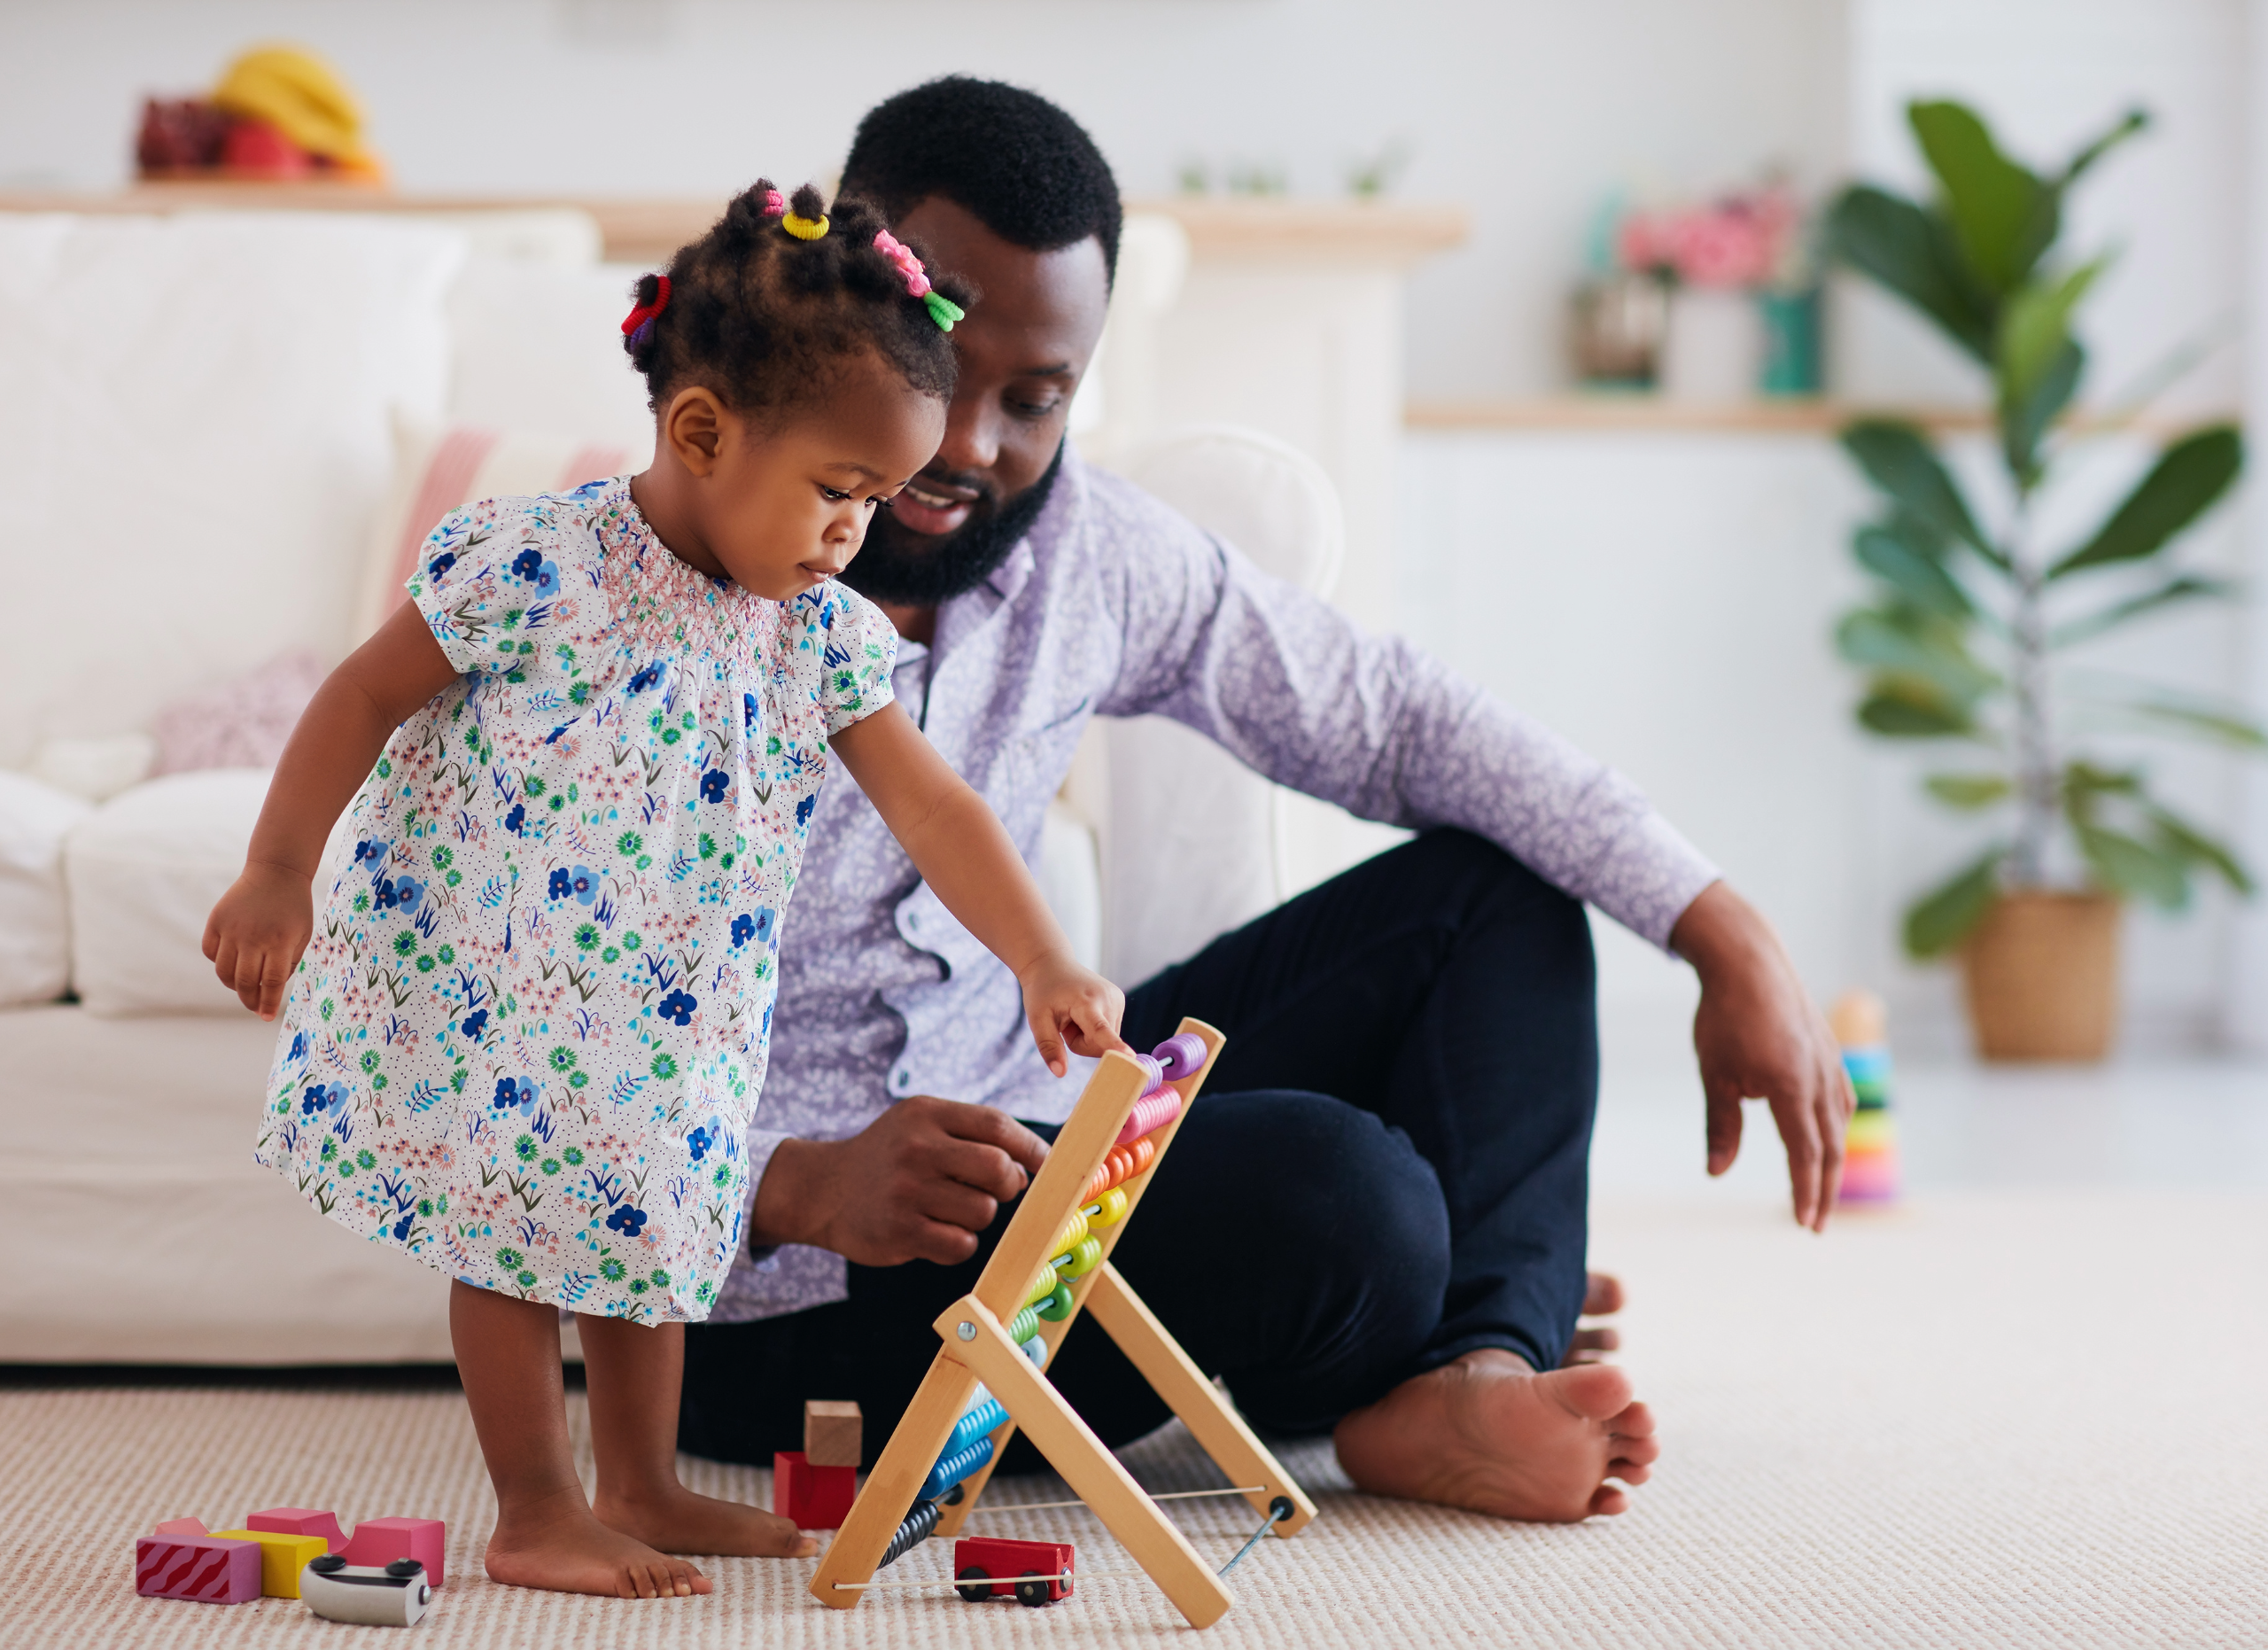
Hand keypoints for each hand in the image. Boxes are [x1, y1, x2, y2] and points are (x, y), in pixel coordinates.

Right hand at [202, 860, 314, 1019]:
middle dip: (249, 1000)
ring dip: (233, 985)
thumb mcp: (303, 935)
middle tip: (255, 1007)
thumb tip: (270, 990)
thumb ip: (289, 963)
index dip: (269, 1003)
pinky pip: (210, 952)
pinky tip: (231, 962)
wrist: (276, 872)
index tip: (266, 1017)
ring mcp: (232, 929)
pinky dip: (218, 962)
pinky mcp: (216, 921)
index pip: (272, 982)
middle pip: (245, 981)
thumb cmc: (294, 908)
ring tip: (244, 986)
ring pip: (223, 971)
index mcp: (281, 942)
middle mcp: (254, 937)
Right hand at [750, 1096, 1049, 1265]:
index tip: (1045, 1164)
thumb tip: (1031, 1164)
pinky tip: (938, 1231)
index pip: (997, 1126)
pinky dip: (960, 1242)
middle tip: (996, 1190)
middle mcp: (916, 1149)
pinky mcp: (900, 1231)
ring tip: (953, 1208)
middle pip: (998, 1170)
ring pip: (983, 1212)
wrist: (822, 1189)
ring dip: (980, 1215)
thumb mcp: (920, 1124)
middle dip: (1009, 1185)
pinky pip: (961, 1244)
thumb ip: (972, 1133)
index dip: (1031, 1148)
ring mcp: (907, 1191)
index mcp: (926, 1114)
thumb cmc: (888, 1157)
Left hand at [1017, 948, 1128, 1076]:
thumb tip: (1060, 1073)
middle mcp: (1108, 999)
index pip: (1101, 1030)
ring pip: (1106, 1041)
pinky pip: (1110, 1032)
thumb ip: (1049, 1047)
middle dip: (1081, 1043)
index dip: (1115, 1046)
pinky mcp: (1120, 1001)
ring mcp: (1117, 999)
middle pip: (1100, 1045)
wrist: (1052, 964)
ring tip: (1074, 1016)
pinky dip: (1095, 1029)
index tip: (1131, 1057)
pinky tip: (1084, 1013)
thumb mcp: (1037, 1019)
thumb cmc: (1043, 991)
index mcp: (1086, 1002)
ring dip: (1088, 1036)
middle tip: (1066, 1023)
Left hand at [1669, 881, 1853, 1232]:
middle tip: (1815, 1224)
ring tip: (1821, 1190)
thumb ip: (1721, 1126)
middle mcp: (1820, 1077)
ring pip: (1839, 1124)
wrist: (1747, 960)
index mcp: (1792, 1087)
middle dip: (1824, 1189)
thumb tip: (1716, 1173)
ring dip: (1832, 1161)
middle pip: (1830, 1147)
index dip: (1804, 1191)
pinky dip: (1835, 1127)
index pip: (1805, 1154)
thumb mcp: (1715, 1074)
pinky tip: (1826, 1138)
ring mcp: (1830, 1063)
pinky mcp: (1829, 1051)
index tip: (1803, 1223)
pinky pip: (1840, 1099)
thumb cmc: (1724, 1017)